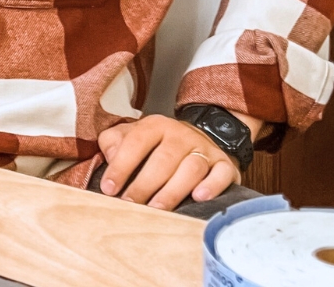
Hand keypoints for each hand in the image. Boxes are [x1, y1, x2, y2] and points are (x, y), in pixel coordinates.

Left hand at [97, 115, 239, 209]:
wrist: (200, 136)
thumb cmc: (159, 144)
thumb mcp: (132, 135)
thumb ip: (114, 142)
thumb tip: (109, 157)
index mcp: (155, 125)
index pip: (136, 142)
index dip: (121, 166)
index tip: (109, 188)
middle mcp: (181, 134)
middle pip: (163, 159)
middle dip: (145, 184)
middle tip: (131, 204)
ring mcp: (204, 149)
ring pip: (191, 168)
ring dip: (173, 191)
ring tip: (158, 209)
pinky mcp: (224, 165)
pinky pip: (220, 174)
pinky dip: (211, 186)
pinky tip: (199, 197)